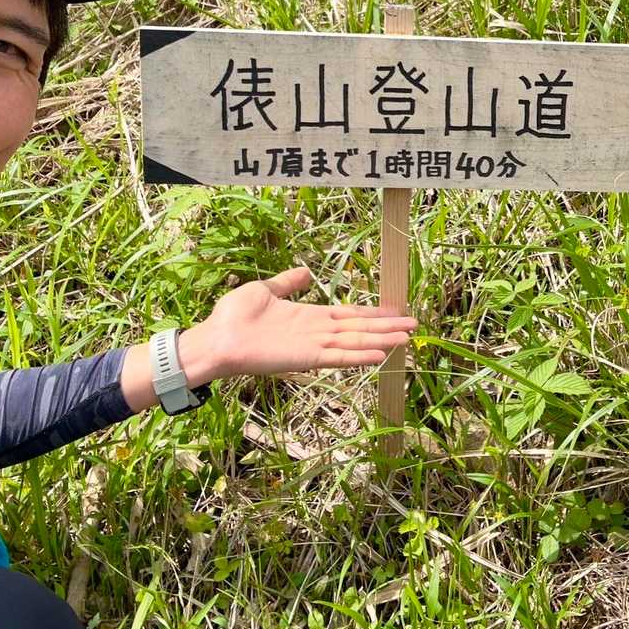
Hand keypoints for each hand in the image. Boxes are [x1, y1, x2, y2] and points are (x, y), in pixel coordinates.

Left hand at [179, 267, 417, 381]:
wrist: (215, 339)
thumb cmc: (233, 316)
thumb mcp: (264, 290)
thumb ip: (287, 283)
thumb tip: (305, 271)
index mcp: (308, 316)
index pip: (347, 314)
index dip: (372, 312)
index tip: (394, 309)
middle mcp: (316, 332)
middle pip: (359, 328)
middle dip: (386, 327)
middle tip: (413, 325)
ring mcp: (312, 346)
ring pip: (355, 342)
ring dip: (380, 340)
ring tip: (406, 339)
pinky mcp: (305, 358)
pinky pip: (338, 357)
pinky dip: (359, 357)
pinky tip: (379, 355)